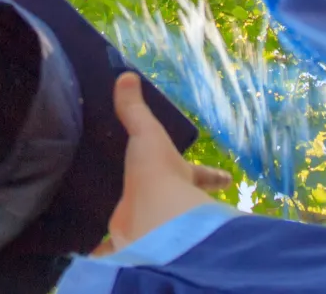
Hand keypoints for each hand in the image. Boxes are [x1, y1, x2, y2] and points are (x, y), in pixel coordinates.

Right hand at [106, 73, 223, 250]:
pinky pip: (115, 248)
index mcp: (180, 178)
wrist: (154, 220)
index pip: (202, 174)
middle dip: (173, 202)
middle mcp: (171, 204)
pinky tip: (96, 250)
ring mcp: (152, 226)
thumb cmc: (158, 174)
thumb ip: (135, 109)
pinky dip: (105, 251)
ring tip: (125, 223)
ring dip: (138, 225)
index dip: (213, 175)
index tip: (228, 179)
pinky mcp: (129, 242)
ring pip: (147, 226)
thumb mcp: (147, 134)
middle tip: (169, 199)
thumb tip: (127, 75)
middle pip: (176, 202)